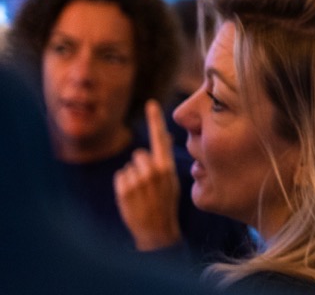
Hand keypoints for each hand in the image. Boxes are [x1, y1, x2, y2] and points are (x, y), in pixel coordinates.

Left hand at [114, 99, 181, 250]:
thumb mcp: (172, 181)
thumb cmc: (165, 204)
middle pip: (139, 154)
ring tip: (141, 193)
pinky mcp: (124, 189)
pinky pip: (120, 177)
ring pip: (129, 166)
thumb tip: (165, 136)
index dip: (155, 120)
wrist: (156, 231)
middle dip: (141, 165)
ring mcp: (138, 180)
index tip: (151, 104)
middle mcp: (153, 171)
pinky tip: (132, 197)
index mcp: (168, 167)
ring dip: (132, 177)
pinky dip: (123, 186)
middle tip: (148, 184)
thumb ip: (166, 160)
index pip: (160, 138)